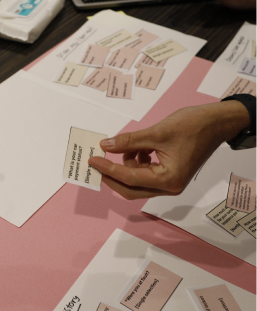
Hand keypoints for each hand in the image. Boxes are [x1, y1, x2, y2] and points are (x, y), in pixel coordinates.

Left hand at [88, 102, 251, 198]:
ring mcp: (170, 183)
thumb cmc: (194, 125)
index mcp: (168, 179)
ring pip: (136, 182)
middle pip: (130, 188)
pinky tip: (139, 148)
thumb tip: (105, 145)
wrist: (218, 121)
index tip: (92, 160)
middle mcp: (169, 187)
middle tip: (97, 161)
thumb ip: (129, 141)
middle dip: (112, 175)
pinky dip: (137, 163)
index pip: (129, 178)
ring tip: (128, 146)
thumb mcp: (157, 132)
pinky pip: (145, 174)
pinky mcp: (170, 175)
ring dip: (126, 166)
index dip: (108, 169)